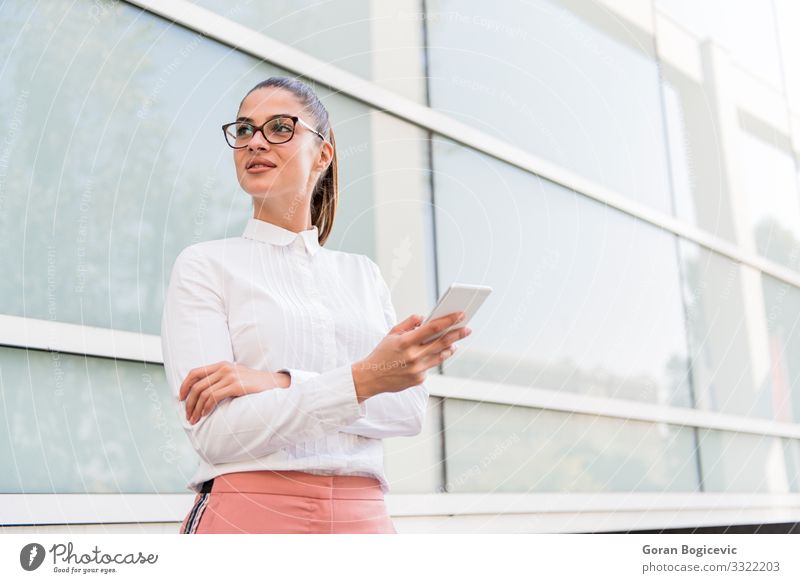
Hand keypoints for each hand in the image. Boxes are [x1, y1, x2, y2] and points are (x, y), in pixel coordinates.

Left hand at [179, 361, 289, 423]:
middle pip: (197, 385)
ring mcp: (230, 376)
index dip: (184, 385)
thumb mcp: (236, 377)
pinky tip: (205, 414)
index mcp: (222, 365)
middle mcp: (224, 368)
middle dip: (189, 403)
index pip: (195, 372)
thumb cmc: (256, 385)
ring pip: (203, 393)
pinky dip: (206, 407)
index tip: (180, 398)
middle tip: (188, 416)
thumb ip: (222, 380)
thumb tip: (204, 393)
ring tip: (194, 419)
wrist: (275, 385)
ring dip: (196, 409)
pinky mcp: (236, 385)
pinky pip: (213, 397)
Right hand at [351, 311, 470, 401]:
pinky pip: (431, 366)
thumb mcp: (391, 334)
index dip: (448, 320)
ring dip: (450, 347)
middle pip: (441, 342)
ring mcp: (417, 369)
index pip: (432, 328)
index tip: (460, 315)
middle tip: (468, 328)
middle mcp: (413, 356)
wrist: (370, 378)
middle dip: (457, 334)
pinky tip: (436, 354)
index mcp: (405, 342)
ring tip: (456, 342)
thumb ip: (408, 323)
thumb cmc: (382, 353)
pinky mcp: (419, 379)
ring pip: (441, 356)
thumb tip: (424, 318)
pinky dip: (434, 358)